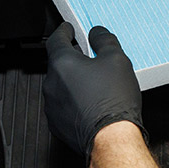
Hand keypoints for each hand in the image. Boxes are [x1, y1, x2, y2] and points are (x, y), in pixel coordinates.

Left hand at [44, 23, 145, 157]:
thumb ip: (104, 40)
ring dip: (73, 83)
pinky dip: (74, 102)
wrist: (111, 138)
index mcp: (62, 64)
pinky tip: (91, 104)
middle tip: (90, 59)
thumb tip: (98, 33)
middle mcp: (51, 85)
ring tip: (96, 86)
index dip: (63, 31)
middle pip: (59, 64)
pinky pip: (63, 107)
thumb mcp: (117, 59)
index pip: (56, 39)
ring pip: (61, 87)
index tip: (67, 29)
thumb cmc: (112, 101)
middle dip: (73, 60)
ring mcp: (52, 107)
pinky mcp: (57, 125)